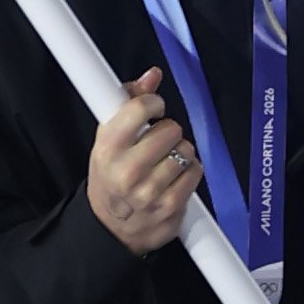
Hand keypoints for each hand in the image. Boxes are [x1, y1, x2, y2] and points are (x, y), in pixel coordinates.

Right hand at [86, 67, 198, 250]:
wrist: (110, 228)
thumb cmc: (110, 177)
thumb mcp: (108, 139)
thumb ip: (129, 103)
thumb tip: (153, 75)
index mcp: (107, 148)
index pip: (139, 107)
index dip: (153, 103)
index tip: (153, 108)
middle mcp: (127, 170)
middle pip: (169, 129)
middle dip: (168, 131)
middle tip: (158, 141)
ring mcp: (150, 191)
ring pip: (186, 149)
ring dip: (180, 151)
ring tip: (166, 160)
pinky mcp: (171, 207)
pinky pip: (196, 171)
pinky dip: (190, 170)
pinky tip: (175, 176)